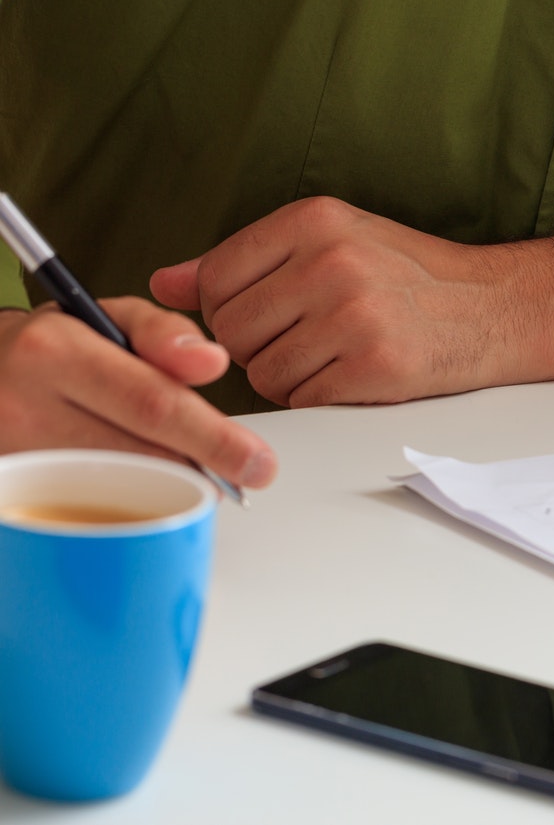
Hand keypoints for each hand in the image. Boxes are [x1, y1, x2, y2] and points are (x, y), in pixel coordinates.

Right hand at [0, 302, 277, 486]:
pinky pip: (83, 507)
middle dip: (201, 468)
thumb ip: (165, 332)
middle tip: (241, 477)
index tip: (257, 463)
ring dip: (167, 487)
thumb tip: (211, 363)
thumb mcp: (107, 317)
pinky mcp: (11, 484)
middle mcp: (24, 404)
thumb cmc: (51, 346)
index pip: (152, 403)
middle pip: (139, 453)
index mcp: (53, 352)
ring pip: (115, 487)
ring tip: (193, 475)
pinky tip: (143, 491)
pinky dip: (125, 502)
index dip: (212, 438)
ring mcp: (12, 453)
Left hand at [152, 197, 553, 408]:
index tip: (269, 312)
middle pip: (231, 330)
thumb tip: (164, 284)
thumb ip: (246, 259)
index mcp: (314, 221)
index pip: (215, 279)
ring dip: (288, 375)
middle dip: (258, 345)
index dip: (230, 309)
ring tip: (336, 354)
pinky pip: (301, 398)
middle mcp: (331, 261)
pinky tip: (355, 373)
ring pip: (261, 370)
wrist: (500, 307)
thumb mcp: (334, 240)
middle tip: (312, 336)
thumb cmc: (414, 276)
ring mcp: (353, 314)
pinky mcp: (373, 365)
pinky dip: (319, 396)